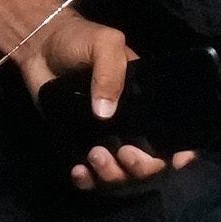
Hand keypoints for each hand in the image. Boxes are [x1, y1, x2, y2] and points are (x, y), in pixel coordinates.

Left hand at [28, 13, 198, 193]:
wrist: (41, 47)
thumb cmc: (80, 41)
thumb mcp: (104, 44)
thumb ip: (111, 73)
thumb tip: (106, 114)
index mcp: (146, 102)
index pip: (171, 134)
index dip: (179, 153)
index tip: (175, 160)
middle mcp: (131, 125)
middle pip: (148, 163)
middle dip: (141, 167)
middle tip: (123, 153)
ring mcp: (105, 138)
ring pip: (120, 175)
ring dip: (112, 175)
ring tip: (94, 157)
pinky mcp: (79, 144)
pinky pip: (90, 175)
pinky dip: (87, 180)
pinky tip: (79, 171)